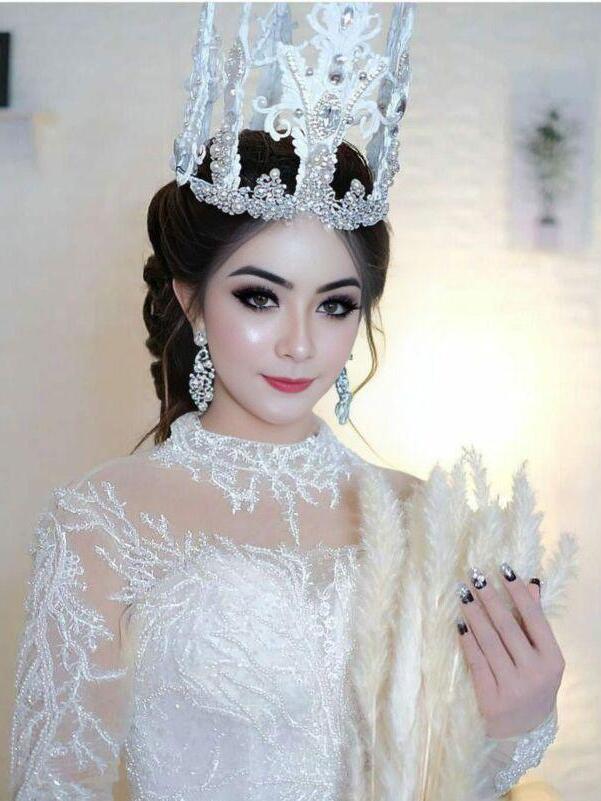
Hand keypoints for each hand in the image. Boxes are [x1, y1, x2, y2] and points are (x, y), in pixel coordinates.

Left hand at [456, 564, 564, 738]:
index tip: (502, 568)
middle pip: (508, 626)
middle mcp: (536, 673)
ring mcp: (514, 688)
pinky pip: (476, 661)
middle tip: (474, 575)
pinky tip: (459, 623)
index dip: (517, 591)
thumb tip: (531, 583)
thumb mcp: (541, 658)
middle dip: (489, 598)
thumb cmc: (531, 685)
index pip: (534, 617)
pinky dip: (467, 640)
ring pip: (489, 641)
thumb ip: (535, 622)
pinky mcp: (492, 699)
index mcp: (553, 660)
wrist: (521, 733)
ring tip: (462, 593)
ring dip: (473, 613)